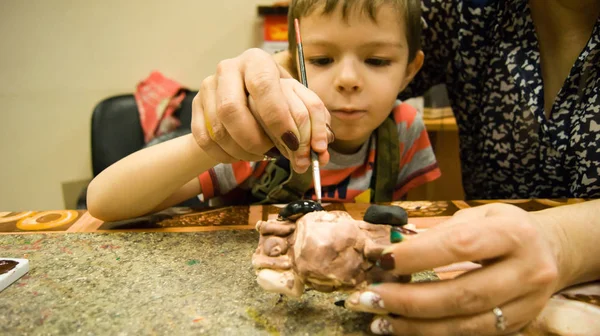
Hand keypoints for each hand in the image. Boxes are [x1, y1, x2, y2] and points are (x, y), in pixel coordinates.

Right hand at [191, 48, 332, 171]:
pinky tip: (242, 153)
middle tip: (272, 154)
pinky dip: (227, 155)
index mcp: (257, 61)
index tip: (294, 144)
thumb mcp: (300, 102)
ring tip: (261, 154)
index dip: (279, 119)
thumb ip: (314, 122)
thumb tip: (322, 149)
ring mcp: (208, 87)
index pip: (265, 87)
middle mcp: (228, 69)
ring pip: (218, 129)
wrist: (245, 101)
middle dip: (255, 140)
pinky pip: (206, 140)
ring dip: (242, 151)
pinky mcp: (195, 107)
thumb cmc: (278, 100)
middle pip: (231, 110)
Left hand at [345, 203, 562, 334]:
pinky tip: (403, 327)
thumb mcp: (478, 216)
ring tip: (378, 320)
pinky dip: (433, 333)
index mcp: (513, 234)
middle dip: (408, 299)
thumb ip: (438, 232)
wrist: (550, 251)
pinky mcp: (518, 326)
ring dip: (415, 325)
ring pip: (464, 324)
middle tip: (370, 298)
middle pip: (461, 294)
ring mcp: (526, 304)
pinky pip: (470, 335)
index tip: (381, 261)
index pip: (459, 246)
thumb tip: (390, 247)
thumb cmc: (504, 228)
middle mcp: (526, 271)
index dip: (416, 256)